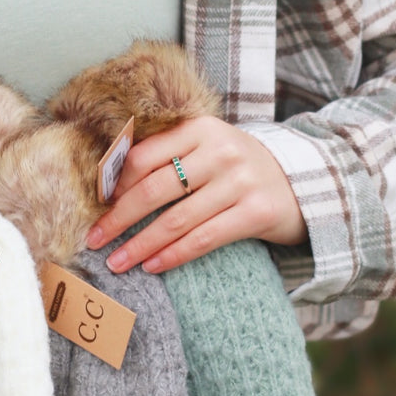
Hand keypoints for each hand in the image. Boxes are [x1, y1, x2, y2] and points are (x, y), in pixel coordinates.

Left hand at [85, 116, 307, 274]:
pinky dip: (173, 255)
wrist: (301, 183)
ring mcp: (240, 182)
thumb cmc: (237, 168)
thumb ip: (168, 156)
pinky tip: (152, 266)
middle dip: (118, 218)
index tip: (96, 206)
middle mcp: (220, 151)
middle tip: (94, 239)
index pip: (144, 156)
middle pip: (154, 189)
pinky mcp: (255, 213)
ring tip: (117, 262)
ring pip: (176, 219)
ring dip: (140, 245)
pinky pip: (203, 239)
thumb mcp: (207, 148)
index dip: (115, 185)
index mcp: (200, 128)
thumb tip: (110, 186)